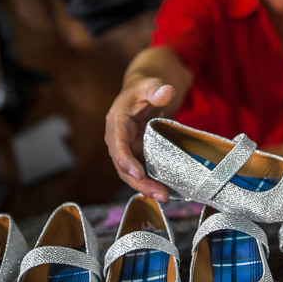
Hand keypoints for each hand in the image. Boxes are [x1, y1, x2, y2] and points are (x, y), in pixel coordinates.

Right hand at [104, 78, 175, 199]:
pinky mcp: (135, 154)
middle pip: (123, 165)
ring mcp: (125, 148)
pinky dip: (149, 182)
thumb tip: (166, 92)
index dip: (126, 161)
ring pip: (129, 173)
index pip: (117, 145)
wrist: (144, 93)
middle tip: (159, 194)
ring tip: (163, 196)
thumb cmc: (145, 89)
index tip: (138, 175)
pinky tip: (162, 191)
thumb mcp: (151, 85)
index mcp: (117, 121)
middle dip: (139, 182)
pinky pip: (139, 171)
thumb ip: (157, 89)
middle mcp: (117, 138)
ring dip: (144, 187)